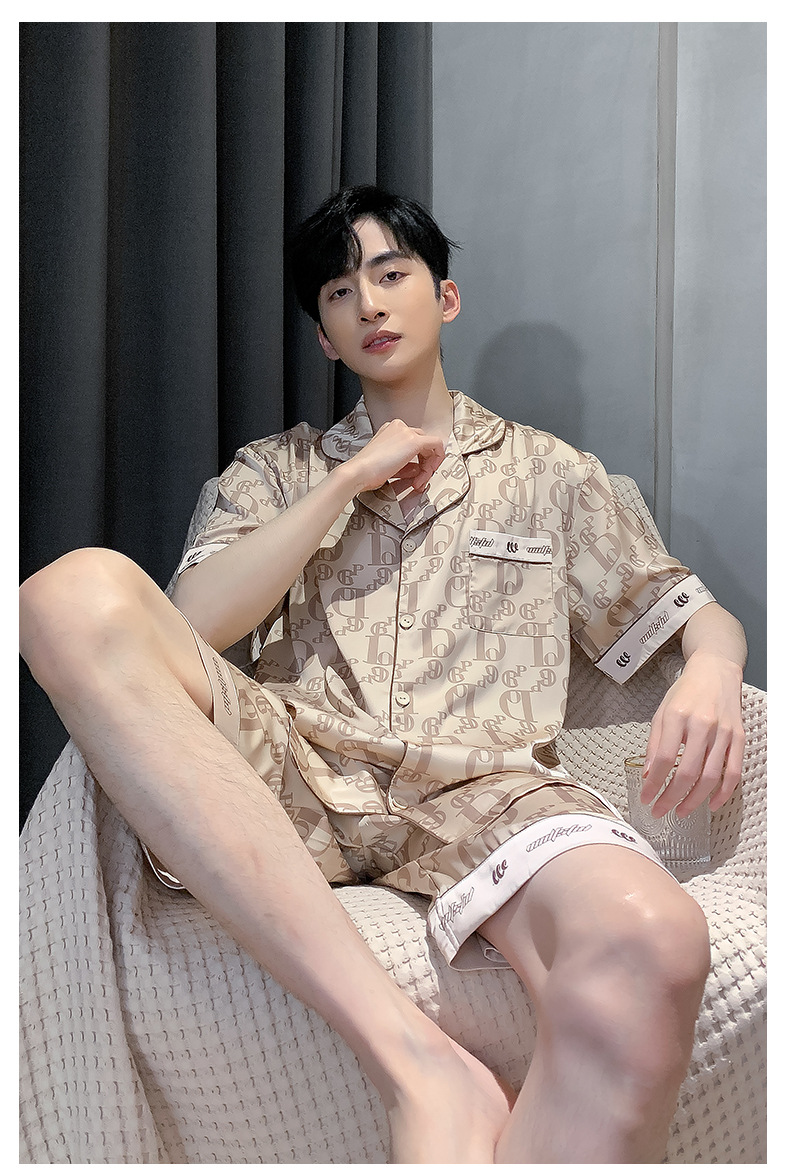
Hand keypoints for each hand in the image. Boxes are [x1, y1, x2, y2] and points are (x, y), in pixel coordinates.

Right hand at [345, 419, 446, 495]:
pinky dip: (436, 460)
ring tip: (417, 482)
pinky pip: (437, 446)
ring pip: (430, 446)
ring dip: (428, 467)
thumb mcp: (389, 466)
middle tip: (419, 481)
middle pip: (423, 444)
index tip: (416, 475)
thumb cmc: (367, 472)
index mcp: (391, 430)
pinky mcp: (414, 441)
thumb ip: (406, 465)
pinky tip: (428, 473)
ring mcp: (407, 432)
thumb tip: (418, 469)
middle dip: (425, 464)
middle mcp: (399, 427)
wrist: (359, 472)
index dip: (419, 460)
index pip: (413, 442)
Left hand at [641, 650, 744, 816]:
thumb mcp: (661, 712)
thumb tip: (647, 775)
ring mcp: (723, 732)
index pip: (662, 758)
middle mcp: (702, 724)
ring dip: (694, 800)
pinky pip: (733, 772)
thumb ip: (654, 744)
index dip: (653, 783)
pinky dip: (723, 793)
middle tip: (660, 811)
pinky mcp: (738, 738)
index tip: (646, 797)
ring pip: (710, 777)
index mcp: (677, 716)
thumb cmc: (686, 692)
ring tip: (680, 811)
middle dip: (670, 797)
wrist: (715, 672)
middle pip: (686, 772)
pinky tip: (710, 804)